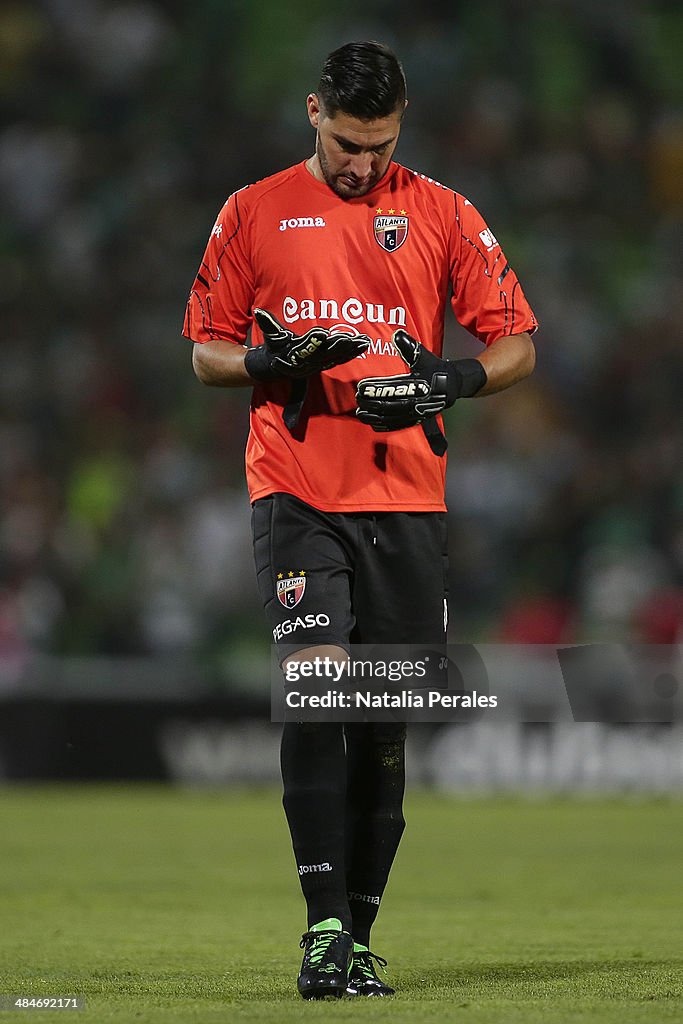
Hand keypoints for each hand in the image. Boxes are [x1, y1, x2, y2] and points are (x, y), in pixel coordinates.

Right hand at [245, 309, 369, 380]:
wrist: (275, 368)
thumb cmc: (274, 348)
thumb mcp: (270, 336)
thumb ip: (267, 323)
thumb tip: (259, 311)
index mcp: (295, 355)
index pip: (305, 347)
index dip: (313, 341)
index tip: (322, 333)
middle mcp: (308, 362)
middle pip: (325, 354)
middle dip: (339, 346)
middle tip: (351, 338)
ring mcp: (318, 365)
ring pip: (336, 357)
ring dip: (350, 350)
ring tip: (363, 341)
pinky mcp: (325, 364)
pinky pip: (341, 359)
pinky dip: (352, 352)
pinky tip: (363, 344)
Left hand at [355, 329, 486, 431]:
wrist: (454, 386)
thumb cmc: (437, 370)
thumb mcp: (425, 357)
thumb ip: (410, 347)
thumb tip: (397, 335)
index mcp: (419, 386)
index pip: (394, 389)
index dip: (377, 389)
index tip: (362, 388)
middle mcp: (418, 402)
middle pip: (391, 406)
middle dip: (373, 404)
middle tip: (358, 401)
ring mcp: (418, 413)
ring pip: (394, 418)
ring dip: (376, 417)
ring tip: (361, 414)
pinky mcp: (417, 419)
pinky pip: (400, 425)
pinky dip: (386, 425)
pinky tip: (373, 424)